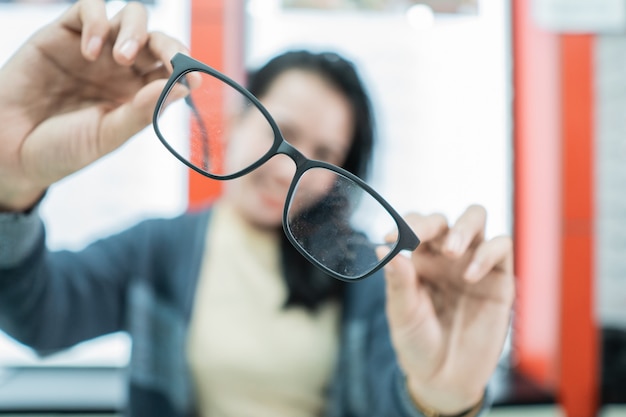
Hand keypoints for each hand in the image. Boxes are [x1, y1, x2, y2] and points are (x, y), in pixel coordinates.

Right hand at [0, 0, 194, 210]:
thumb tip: (183, 88)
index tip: (194, 79)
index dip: (186, 70)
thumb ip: (142, 111)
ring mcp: (95, 49)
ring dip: (136, 31)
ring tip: (122, 58)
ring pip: (132, 17)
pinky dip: (97, 22)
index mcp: (138, 94)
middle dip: (170, 46)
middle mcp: (121, 68)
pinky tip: (91, 52)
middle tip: (169, 60)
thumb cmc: (62, 147)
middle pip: (158, 40)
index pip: (172, 71)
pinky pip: (88, 9)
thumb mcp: (107, 135)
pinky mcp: (63, 34)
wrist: (10, 150)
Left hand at [379, 205, 513, 413]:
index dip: (403, 225)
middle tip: (419, 238)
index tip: (390, 237)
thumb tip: (383, 249)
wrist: (445, 380)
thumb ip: (398, 283)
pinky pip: (500, 248)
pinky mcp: (499, 279)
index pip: (413, 226)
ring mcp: (473, 264)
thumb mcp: (403, 315)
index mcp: (419, 260)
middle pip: (444, 219)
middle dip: (430, 223)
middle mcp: (446, 256)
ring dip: (463, 227)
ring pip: (476, 219)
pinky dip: (486, 254)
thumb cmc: (418, 344)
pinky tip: (470, 275)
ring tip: (451, 250)